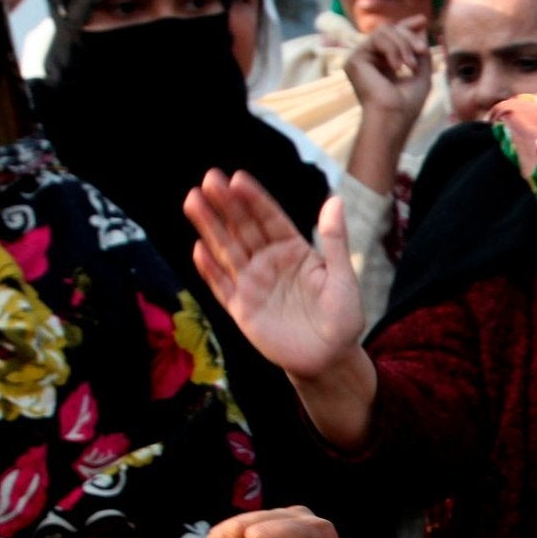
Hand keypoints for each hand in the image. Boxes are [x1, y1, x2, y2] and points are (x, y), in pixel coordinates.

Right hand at [187, 174, 363, 385]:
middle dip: (227, 204)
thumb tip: (334, 199)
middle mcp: (269, 262)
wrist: (330, 359)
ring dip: (210, 227)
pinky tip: (199, 249)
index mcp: (293, 251)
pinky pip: (222, 286)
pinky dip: (210, 270)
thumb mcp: (342, 278)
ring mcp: (253, 284)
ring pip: (227, 251)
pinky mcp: (241, 309)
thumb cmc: (342, 318)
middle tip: (209, 179)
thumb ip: (334, 241)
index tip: (238, 178)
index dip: (254, 199)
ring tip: (193, 201)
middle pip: (243, 228)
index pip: (270, 219)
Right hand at [346, 16, 433, 128]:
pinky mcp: (354, 59)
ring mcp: (360, 59)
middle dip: (409, 37)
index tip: (423, 21)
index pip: (393, 37)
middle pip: (390, 30)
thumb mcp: (421, 73)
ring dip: (403, 45)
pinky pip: (377, 39)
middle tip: (423, 50)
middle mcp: (370, 59)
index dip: (407, 26)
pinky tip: (398, 68)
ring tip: (411, 65)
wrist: (394, 117)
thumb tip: (421, 27)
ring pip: (384, 31)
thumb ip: (420, 51)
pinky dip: (393, 50)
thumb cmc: (407, 104)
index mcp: (384, 63)